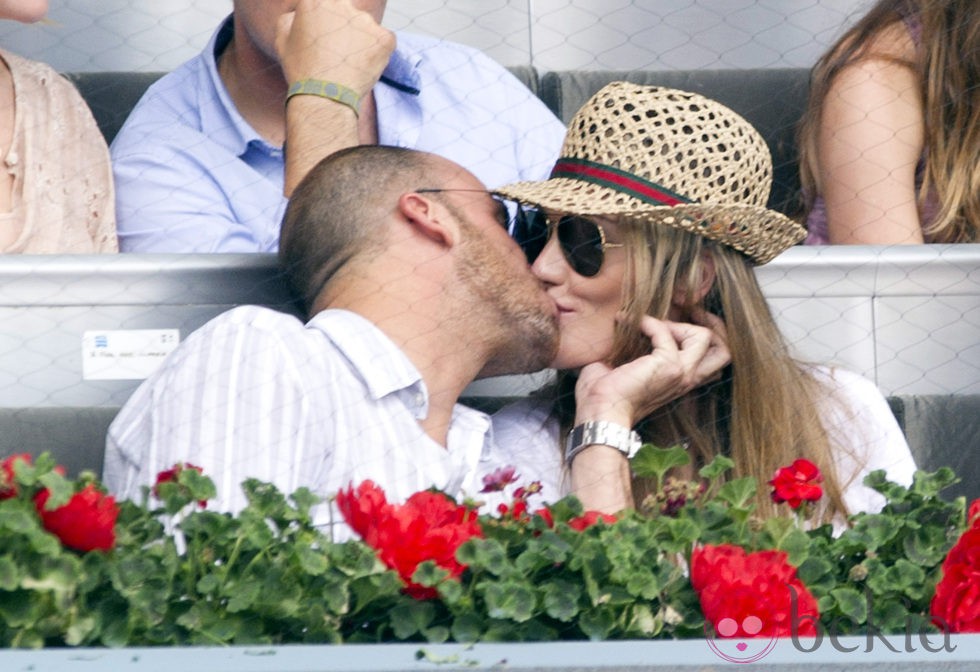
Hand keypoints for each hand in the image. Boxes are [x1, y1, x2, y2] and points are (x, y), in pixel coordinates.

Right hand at [276, 0, 394, 97]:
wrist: (323, 96)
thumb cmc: (301, 70)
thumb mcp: (283, 39)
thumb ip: (292, 18)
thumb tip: (299, 14)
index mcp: (316, 1)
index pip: (325, 6)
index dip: (325, 25)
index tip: (325, 40)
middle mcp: (342, 5)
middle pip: (346, 14)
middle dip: (343, 30)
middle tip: (337, 54)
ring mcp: (366, 21)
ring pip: (365, 27)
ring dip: (360, 41)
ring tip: (348, 64)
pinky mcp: (384, 38)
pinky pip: (383, 41)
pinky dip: (376, 53)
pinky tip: (362, 67)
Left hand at [573, 311, 730, 427]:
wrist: (601, 413)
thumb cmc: (606, 397)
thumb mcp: (628, 370)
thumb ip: (637, 351)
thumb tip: (625, 328)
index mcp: (680, 382)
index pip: (713, 360)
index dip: (701, 335)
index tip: (674, 322)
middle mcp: (686, 379)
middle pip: (724, 351)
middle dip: (710, 325)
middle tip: (684, 314)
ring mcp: (680, 372)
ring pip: (704, 337)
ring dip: (678, 322)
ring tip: (652, 322)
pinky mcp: (667, 364)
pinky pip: (665, 331)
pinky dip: (648, 321)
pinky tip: (629, 322)